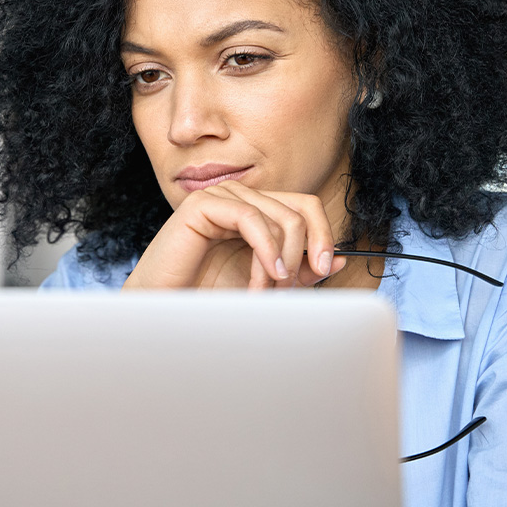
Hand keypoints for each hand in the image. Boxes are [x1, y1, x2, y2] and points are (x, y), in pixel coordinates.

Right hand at [122, 180, 346, 289]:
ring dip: (281, 260)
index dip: (323, 234)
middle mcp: (241, 199)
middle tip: (292, 286)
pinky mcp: (202, 204)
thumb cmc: (208, 297)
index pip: (305, 206)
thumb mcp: (267, 284)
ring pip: (279, 216)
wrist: (165, 309)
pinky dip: (266, 249)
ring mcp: (221, 197)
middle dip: (304, 251)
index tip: (326, 269)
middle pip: (299, 208)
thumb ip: (300, 270)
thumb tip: (341, 258)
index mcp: (256, 212)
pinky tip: (266, 276)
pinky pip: (251, 217)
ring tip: (266, 291)